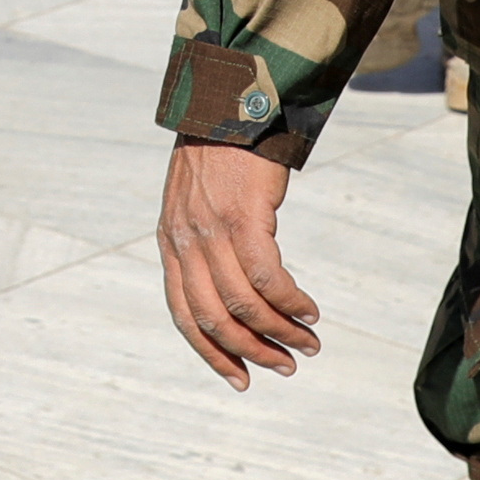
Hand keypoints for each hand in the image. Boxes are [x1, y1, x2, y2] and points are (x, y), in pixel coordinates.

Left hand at [158, 140, 319, 388]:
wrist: (228, 101)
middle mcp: (183, 241)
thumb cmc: (219, 154)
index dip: (212, 352)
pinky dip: (290, 301)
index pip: (183, 314)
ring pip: (244, 303)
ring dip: (280, 330)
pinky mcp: (242, 216)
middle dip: (252, 350)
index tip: (240, 378)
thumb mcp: (194, 203)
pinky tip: (310, 310)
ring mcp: (210, 229)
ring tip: (308, 344)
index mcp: (170, 242)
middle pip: (214, 317)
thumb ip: (202, 243)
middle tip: (286, 367)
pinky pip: (267, 277)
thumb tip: (229, 288)